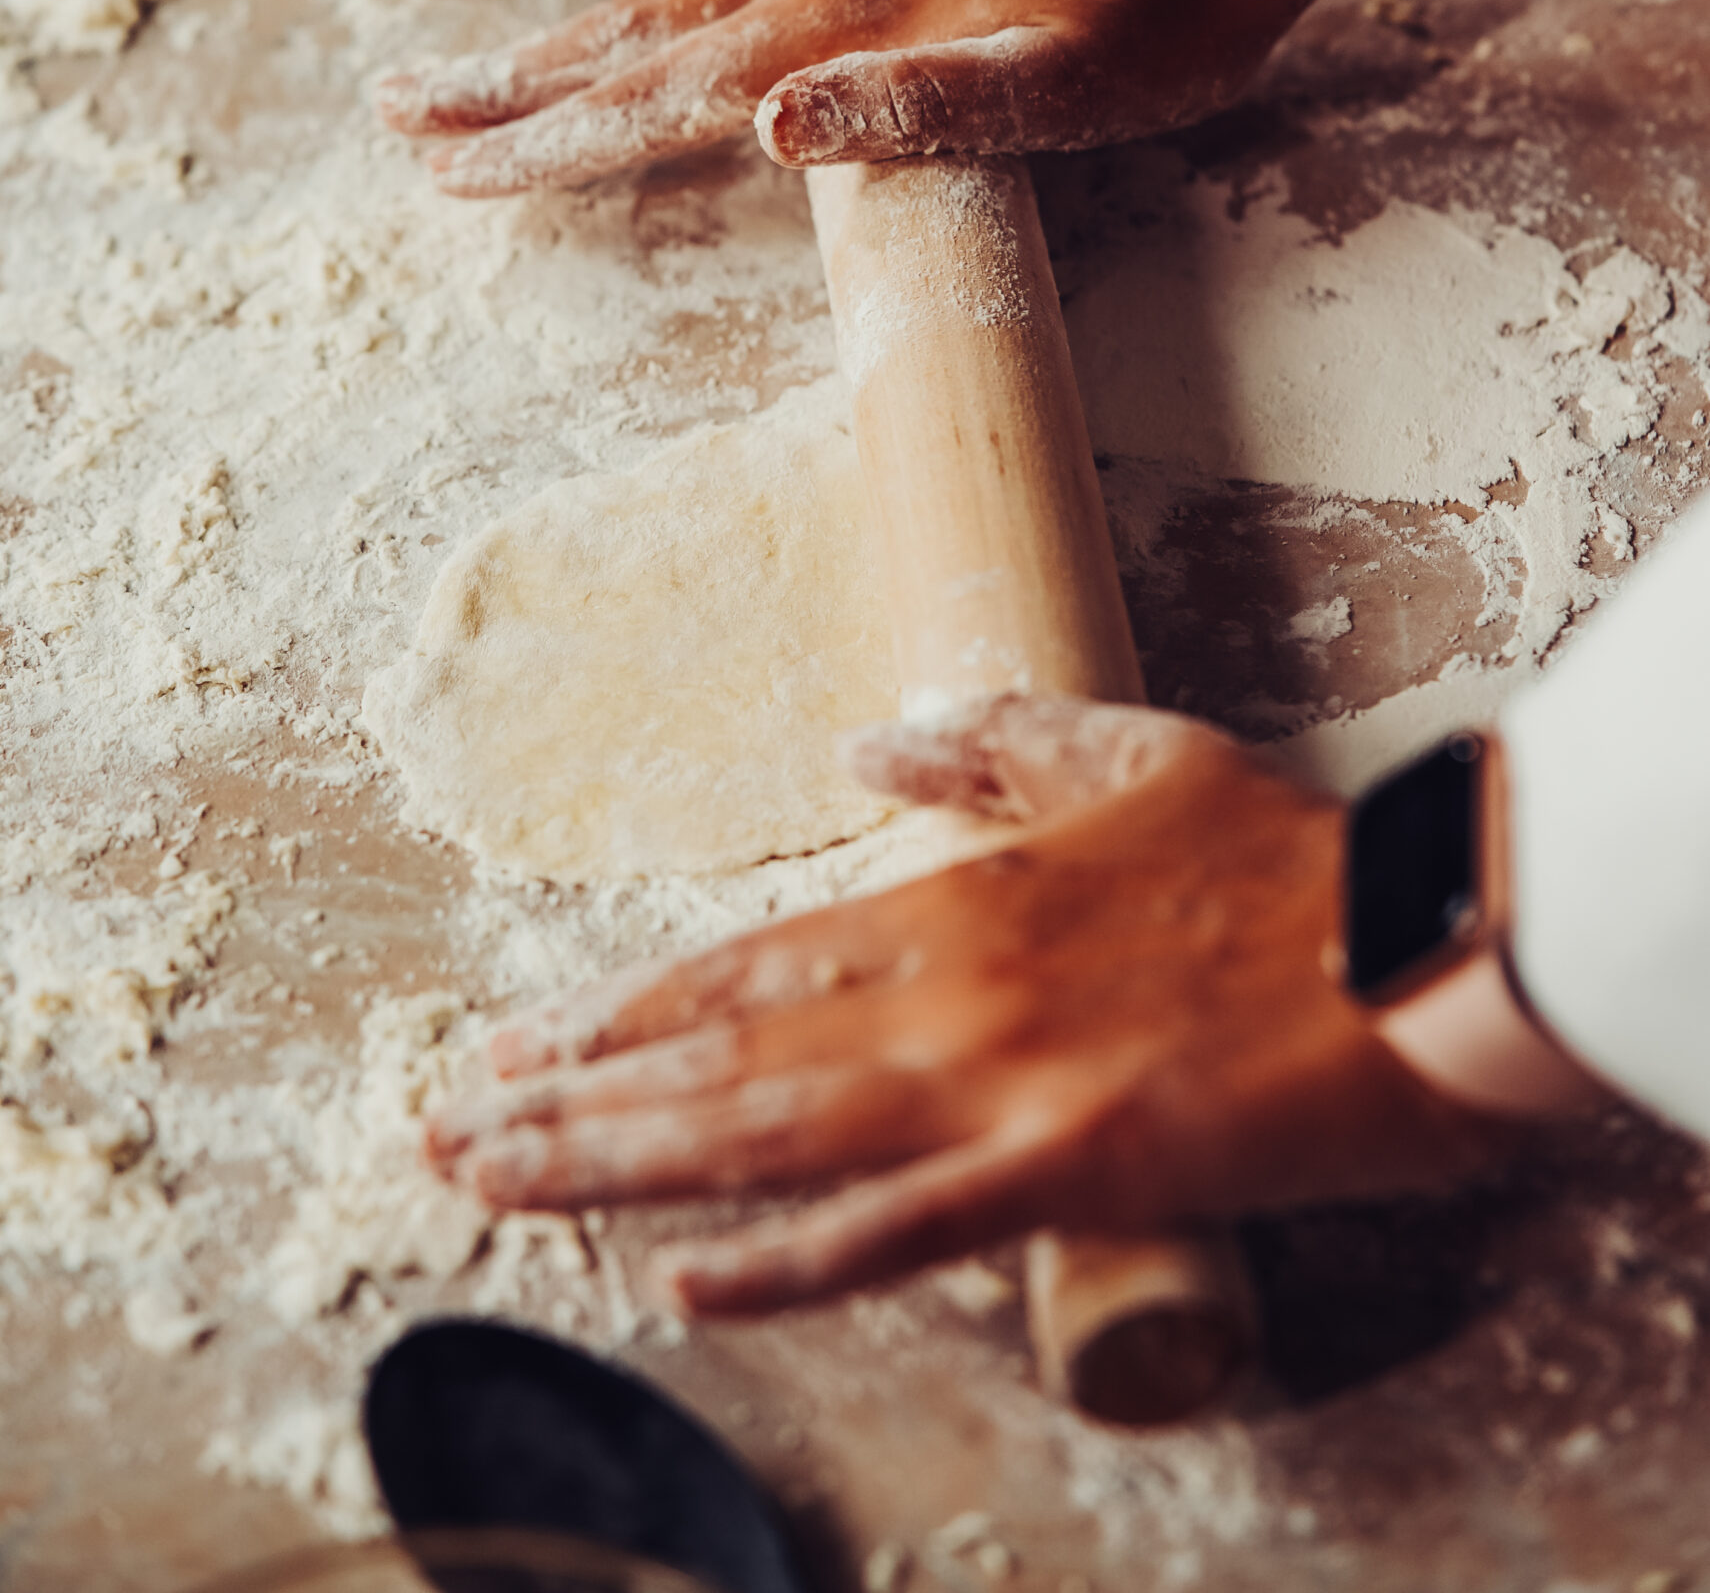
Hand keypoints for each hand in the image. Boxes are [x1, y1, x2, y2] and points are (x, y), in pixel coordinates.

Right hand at [376, 0, 1629, 196]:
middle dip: (503, 69)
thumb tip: (768, 135)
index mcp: (844, 23)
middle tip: (391, 100)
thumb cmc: (1166, 15)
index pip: (661, 96)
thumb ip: (921, 111)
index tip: (452, 172)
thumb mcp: (1069, 97)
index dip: (550, 140)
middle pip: (622, 18)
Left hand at [425, 703, 1502, 1315]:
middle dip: (566, 1098)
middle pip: (714, 1057)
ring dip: (614, 1167)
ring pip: (761, 1138)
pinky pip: (894, 1235)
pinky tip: (682, 1287)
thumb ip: (985, 748)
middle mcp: (939, 991)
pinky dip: (783, 1266)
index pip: (741, 966)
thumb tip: (861, 751)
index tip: (519, 1037)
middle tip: (447, 1127)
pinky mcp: (1060, 1173)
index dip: (616, 1010)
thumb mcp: (1123, 754)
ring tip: (496, 1186)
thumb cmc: (1274, 856)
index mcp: (951, 898)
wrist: (1409, 946)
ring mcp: (990, 1086)